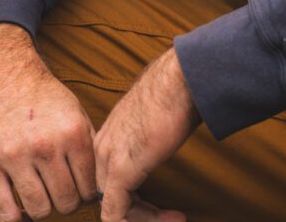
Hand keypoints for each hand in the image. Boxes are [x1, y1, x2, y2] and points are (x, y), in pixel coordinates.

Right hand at [0, 23, 97, 220]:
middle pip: (66, 202)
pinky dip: (17, 219)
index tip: (81, 191)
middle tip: (62, 194)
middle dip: (67, 202)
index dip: (87, 194)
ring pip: (39, 210)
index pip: (89, 186)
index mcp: (73, 131)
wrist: (2, 71)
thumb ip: (88, 143)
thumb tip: (101, 180)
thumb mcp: (74, 110)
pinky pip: (5, 213)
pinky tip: (22, 209)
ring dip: (44, 209)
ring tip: (43, 196)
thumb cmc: (41, 95)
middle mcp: (46, 145)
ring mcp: (15, 157)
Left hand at [94, 47, 199, 221]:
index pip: (111, 179)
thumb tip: (164, 137)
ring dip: (145, 219)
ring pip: (113, 209)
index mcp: (109, 134)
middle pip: (111, 195)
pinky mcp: (121, 171)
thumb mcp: (156, 117)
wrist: (182, 78)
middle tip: (169, 215)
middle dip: (141, 212)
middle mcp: (103, 147)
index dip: (136, 197)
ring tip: (174, 219)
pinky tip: (170, 218)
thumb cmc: (177, 90)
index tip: (161, 203)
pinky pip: (116, 214)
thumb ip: (149, 133)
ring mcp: (109, 160)